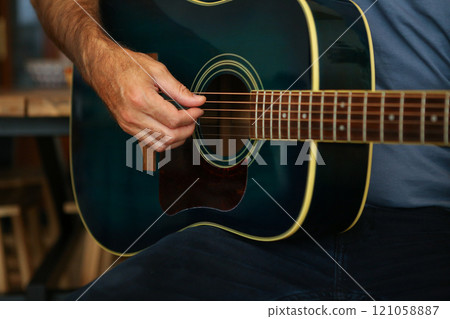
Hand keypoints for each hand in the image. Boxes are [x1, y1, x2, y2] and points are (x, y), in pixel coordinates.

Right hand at [82, 41, 204, 151]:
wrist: (100, 66)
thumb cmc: (126, 64)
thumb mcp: (157, 70)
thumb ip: (179, 89)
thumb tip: (198, 101)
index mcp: (141, 99)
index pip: (174, 119)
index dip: (191, 117)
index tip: (198, 109)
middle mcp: (133, 116)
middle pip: (169, 136)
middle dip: (187, 129)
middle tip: (194, 117)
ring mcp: (128, 124)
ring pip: (160, 144)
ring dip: (177, 138)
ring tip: (185, 124)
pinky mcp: (126, 128)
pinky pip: (150, 142)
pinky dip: (164, 139)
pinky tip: (171, 127)